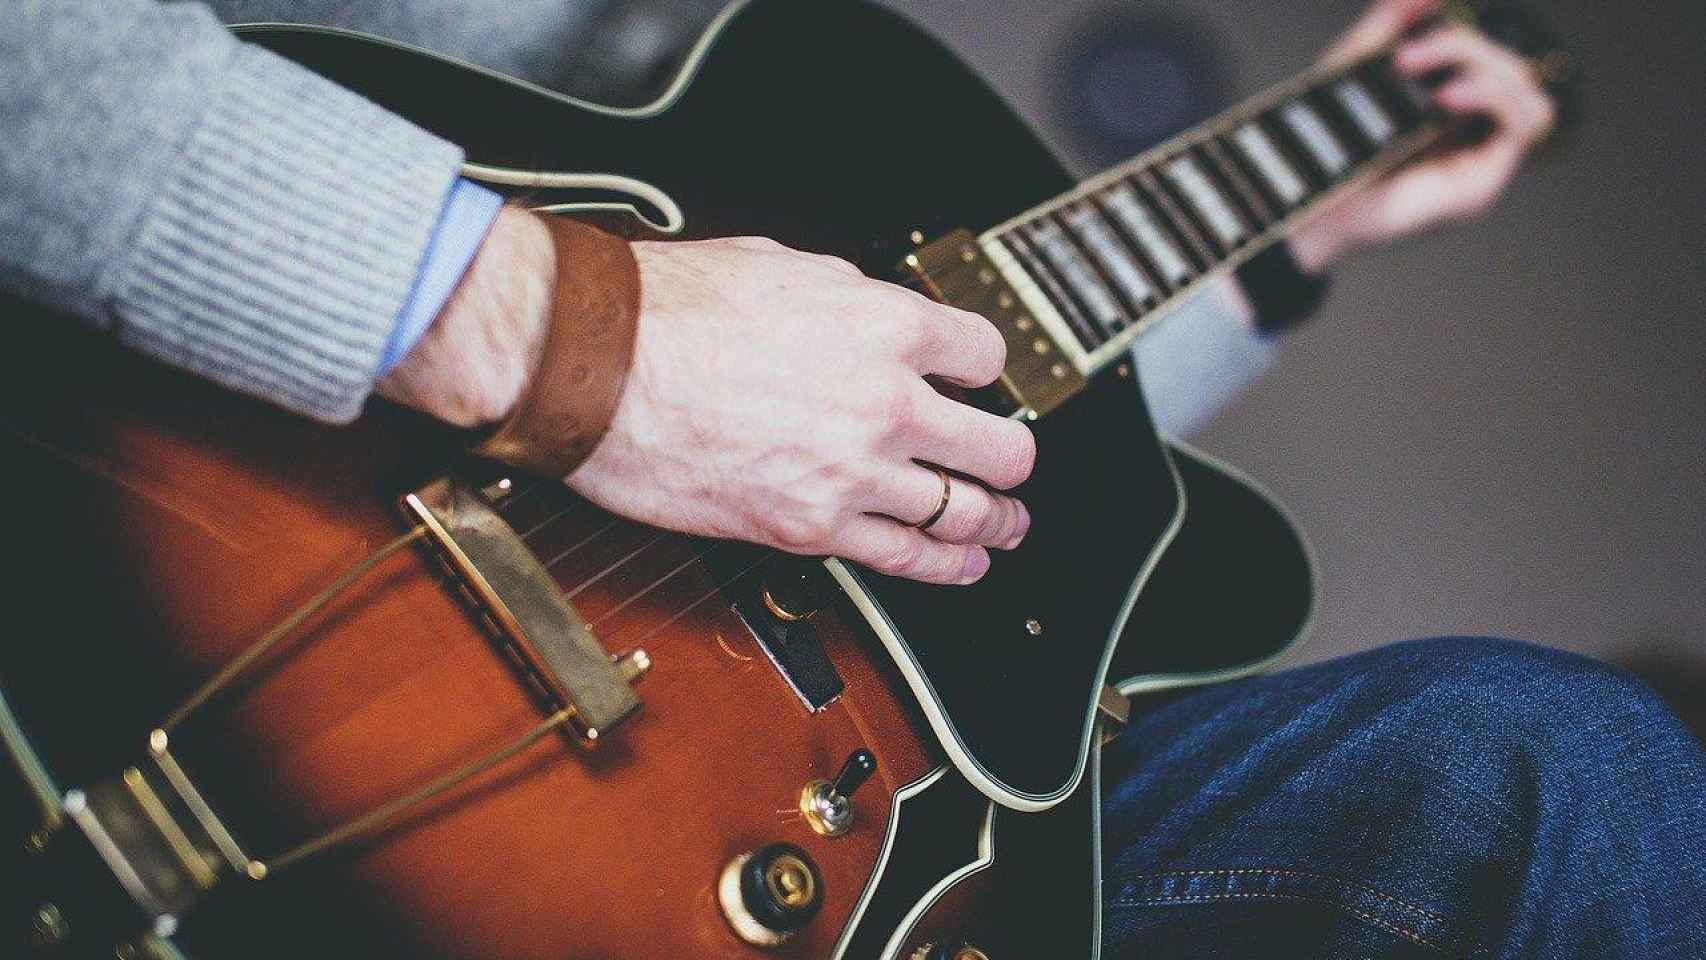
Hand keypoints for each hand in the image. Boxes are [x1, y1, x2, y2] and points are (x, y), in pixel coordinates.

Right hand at [567, 236, 1034, 584]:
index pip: (985, 354)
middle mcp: (887, 402)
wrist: (597, 368)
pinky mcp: (813, 529)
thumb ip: (849, 300)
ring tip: (1005, 525)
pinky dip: (949, 566)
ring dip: (996, 522)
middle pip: (1000, 447)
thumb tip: (871, 315)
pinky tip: (964, 564)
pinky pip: (910, 560)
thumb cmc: (666, 311)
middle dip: (1010, 457)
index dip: (984, 369)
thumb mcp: (783, 266)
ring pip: (968, 512)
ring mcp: (855, 473)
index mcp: (886, 324)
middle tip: (1009, 462)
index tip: (978, 382)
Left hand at [1289, 0, 1556, 270]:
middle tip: (1404, 58)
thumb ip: (1394, 22)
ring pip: (1525, 89)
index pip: (1487, 54)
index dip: (1461, 34)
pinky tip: (1448, 97)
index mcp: (1446, 105)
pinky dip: (1495, 97)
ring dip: (1483, 65)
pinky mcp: (1481, 185)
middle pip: (1509, 65)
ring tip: (1426, 77)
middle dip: (1462, 45)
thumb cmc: (1324, 143)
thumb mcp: (1358, 66)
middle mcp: (1468, 133)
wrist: (1304, 200)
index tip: (1408, 33)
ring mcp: (1478, 161)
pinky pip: (1527, 123)